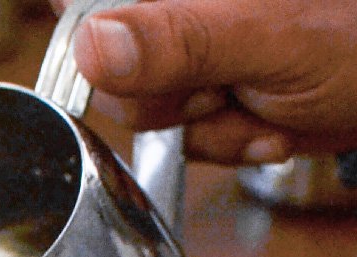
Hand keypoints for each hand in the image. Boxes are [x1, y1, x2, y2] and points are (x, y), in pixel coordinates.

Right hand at [64, 0, 356, 163]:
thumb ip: (178, 41)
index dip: (94, 40)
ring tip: (260, 102)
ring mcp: (191, 52)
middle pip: (109, 70)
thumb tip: (91, 47)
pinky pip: (183, 135)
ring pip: (148, 111)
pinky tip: (266, 121)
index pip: (87, 2)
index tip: (137, 71)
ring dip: (207, 125)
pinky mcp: (207, 90)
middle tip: (222, 88)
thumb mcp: (269, 37)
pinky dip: (227, 141)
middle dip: (168, 98)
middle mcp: (175, 9)